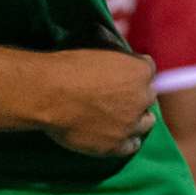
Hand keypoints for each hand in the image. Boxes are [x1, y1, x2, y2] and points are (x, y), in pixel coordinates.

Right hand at [42, 49, 156, 156]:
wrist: (47, 94)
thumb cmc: (67, 68)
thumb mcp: (96, 49)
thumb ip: (114, 55)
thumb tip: (115, 52)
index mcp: (139, 70)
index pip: (148, 68)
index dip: (133, 70)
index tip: (123, 73)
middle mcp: (141, 97)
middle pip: (148, 96)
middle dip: (136, 95)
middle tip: (118, 95)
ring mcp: (130, 124)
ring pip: (146, 123)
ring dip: (137, 118)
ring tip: (121, 118)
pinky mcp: (116, 144)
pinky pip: (131, 145)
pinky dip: (127, 140)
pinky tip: (118, 136)